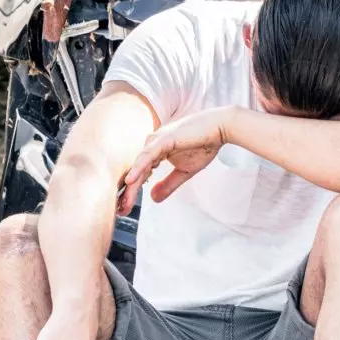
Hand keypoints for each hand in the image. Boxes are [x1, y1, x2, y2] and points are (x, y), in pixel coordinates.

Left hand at [118, 108, 234, 214]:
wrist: (219, 128)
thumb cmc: (204, 145)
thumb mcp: (185, 171)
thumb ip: (168, 184)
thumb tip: (152, 198)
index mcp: (155, 151)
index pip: (140, 174)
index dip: (133, 192)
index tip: (126, 209)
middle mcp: (151, 145)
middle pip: (136, 171)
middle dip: (128, 192)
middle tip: (121, 211)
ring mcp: (155, 141)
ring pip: (139, 165)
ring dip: (131, 184)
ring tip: (123, 202)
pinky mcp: (163, 139)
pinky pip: (148, 156)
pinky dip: (138, 168)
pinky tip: (130, 180)